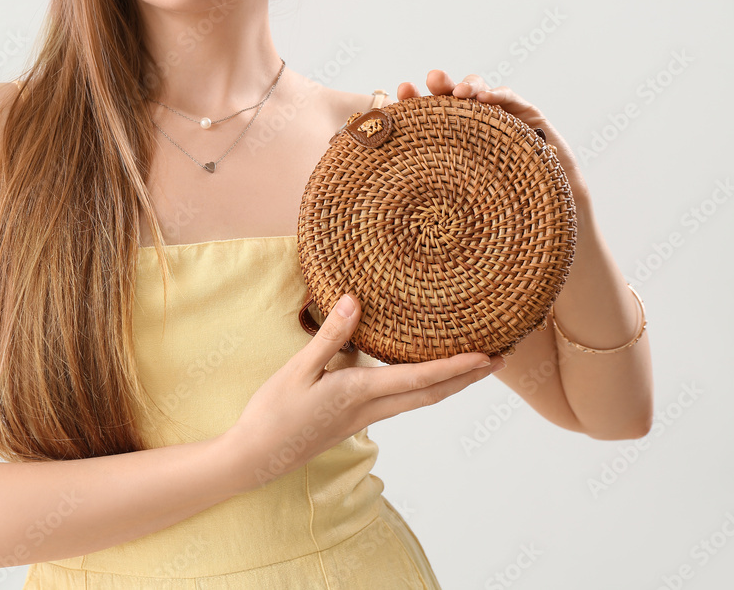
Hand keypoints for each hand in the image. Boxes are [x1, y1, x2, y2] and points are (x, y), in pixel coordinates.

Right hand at [220, 292, 505, 491]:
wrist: (257, 458)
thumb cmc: (273, 413)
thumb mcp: (298, 370)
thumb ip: (330, 336)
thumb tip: (355, 300)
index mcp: (360, 393)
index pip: (419, 379)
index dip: (456, 367)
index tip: (487, 356)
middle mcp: (370, 408)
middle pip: (431, 394)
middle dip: (468, 379)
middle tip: (500, 360)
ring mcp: (364, 418)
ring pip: (419, 400)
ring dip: (451, 385)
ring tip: (474, 367)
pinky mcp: (354, 420)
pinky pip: (401, 402)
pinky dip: (423, 388)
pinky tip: (422, 377)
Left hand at [397, 70, 589, 203]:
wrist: (545, 218)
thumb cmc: (496, 212)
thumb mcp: (457, 200)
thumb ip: (432, 189)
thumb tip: (390, 196)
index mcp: (448, 141)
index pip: (428, 116)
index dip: (414, 102)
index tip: (401, 94)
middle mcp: (471, 126)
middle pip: (451, 97)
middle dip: (439, 84)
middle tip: (431, 80)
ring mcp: (498, 118)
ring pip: (478, 91)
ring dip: (466, 86)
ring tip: (457, 91)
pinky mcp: (527, 116)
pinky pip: (510, 98)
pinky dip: (497, 94)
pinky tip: (485, 98)